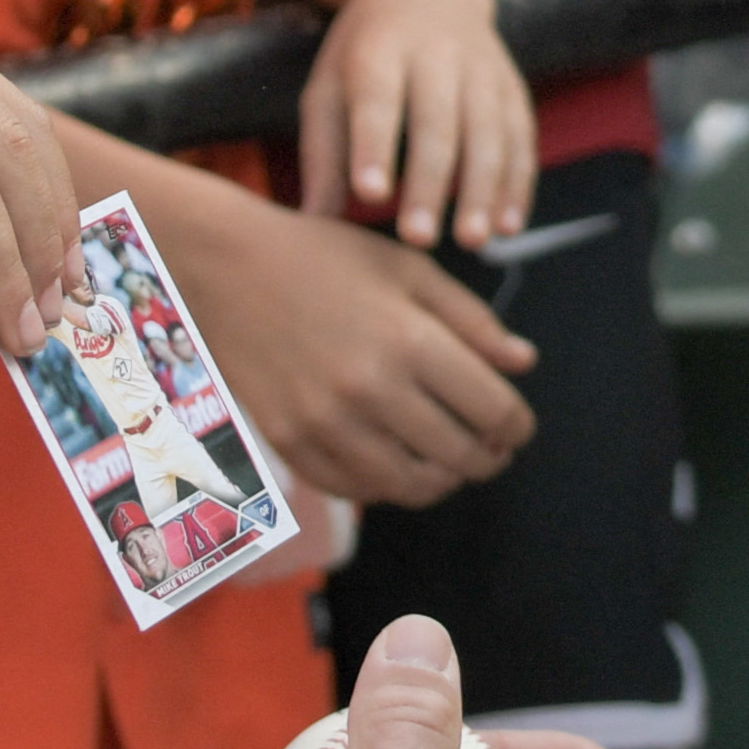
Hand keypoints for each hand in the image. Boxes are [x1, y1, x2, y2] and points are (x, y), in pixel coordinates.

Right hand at [169, 187, 537, 506]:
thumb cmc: (323, 258)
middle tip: (491, 448)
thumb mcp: (408, 269)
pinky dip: (385, 486)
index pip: (493, 411)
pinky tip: (395, 462)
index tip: (517, 426)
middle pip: (460, 457)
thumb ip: (472, 320)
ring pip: (410, 487)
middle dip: (489, 457)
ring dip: (442, 480)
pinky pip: (355, 490)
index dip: (517, 426)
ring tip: (447, 461)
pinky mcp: (290, 443)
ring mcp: (326, 424)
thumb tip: (524, 364)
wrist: (224, 267)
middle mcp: (370, 391)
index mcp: (409, 341)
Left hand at [299, 0, 534, 251]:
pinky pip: (521, 135)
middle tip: (419, 240)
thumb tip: (312, 223)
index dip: (374, 145)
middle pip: (437, 122)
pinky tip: (508, 225)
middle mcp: (435, 52)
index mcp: (378, 49)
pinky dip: (517, 183)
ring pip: (488, 131)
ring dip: (483, 190)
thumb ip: (322, 153)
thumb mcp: (327, 85)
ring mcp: (481, 66)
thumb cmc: (363, 51)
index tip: (370, 194)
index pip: (377, 99)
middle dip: (431, 184)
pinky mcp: (511, 83)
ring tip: (473, 242)